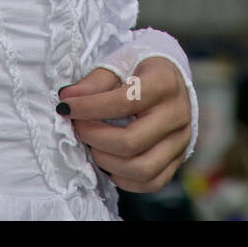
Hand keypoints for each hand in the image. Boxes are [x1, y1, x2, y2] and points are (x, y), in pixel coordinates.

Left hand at [58, 56, 192, 193]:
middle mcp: (178, 114)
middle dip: (95, 138)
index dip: (90, 108)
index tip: (66, 107)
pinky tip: (109, 160)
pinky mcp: (179, 159)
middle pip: (132, 142)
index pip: (125, 102)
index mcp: (164, 83)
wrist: (172, 79)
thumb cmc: (142, 69)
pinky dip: (124, 179)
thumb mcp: (120, 64)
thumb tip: (68, 96)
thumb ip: (95, 81)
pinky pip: (151, 182)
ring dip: (107, 161)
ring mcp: (181, 140)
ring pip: (142, 168)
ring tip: (92, 145)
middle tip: (78, 128)